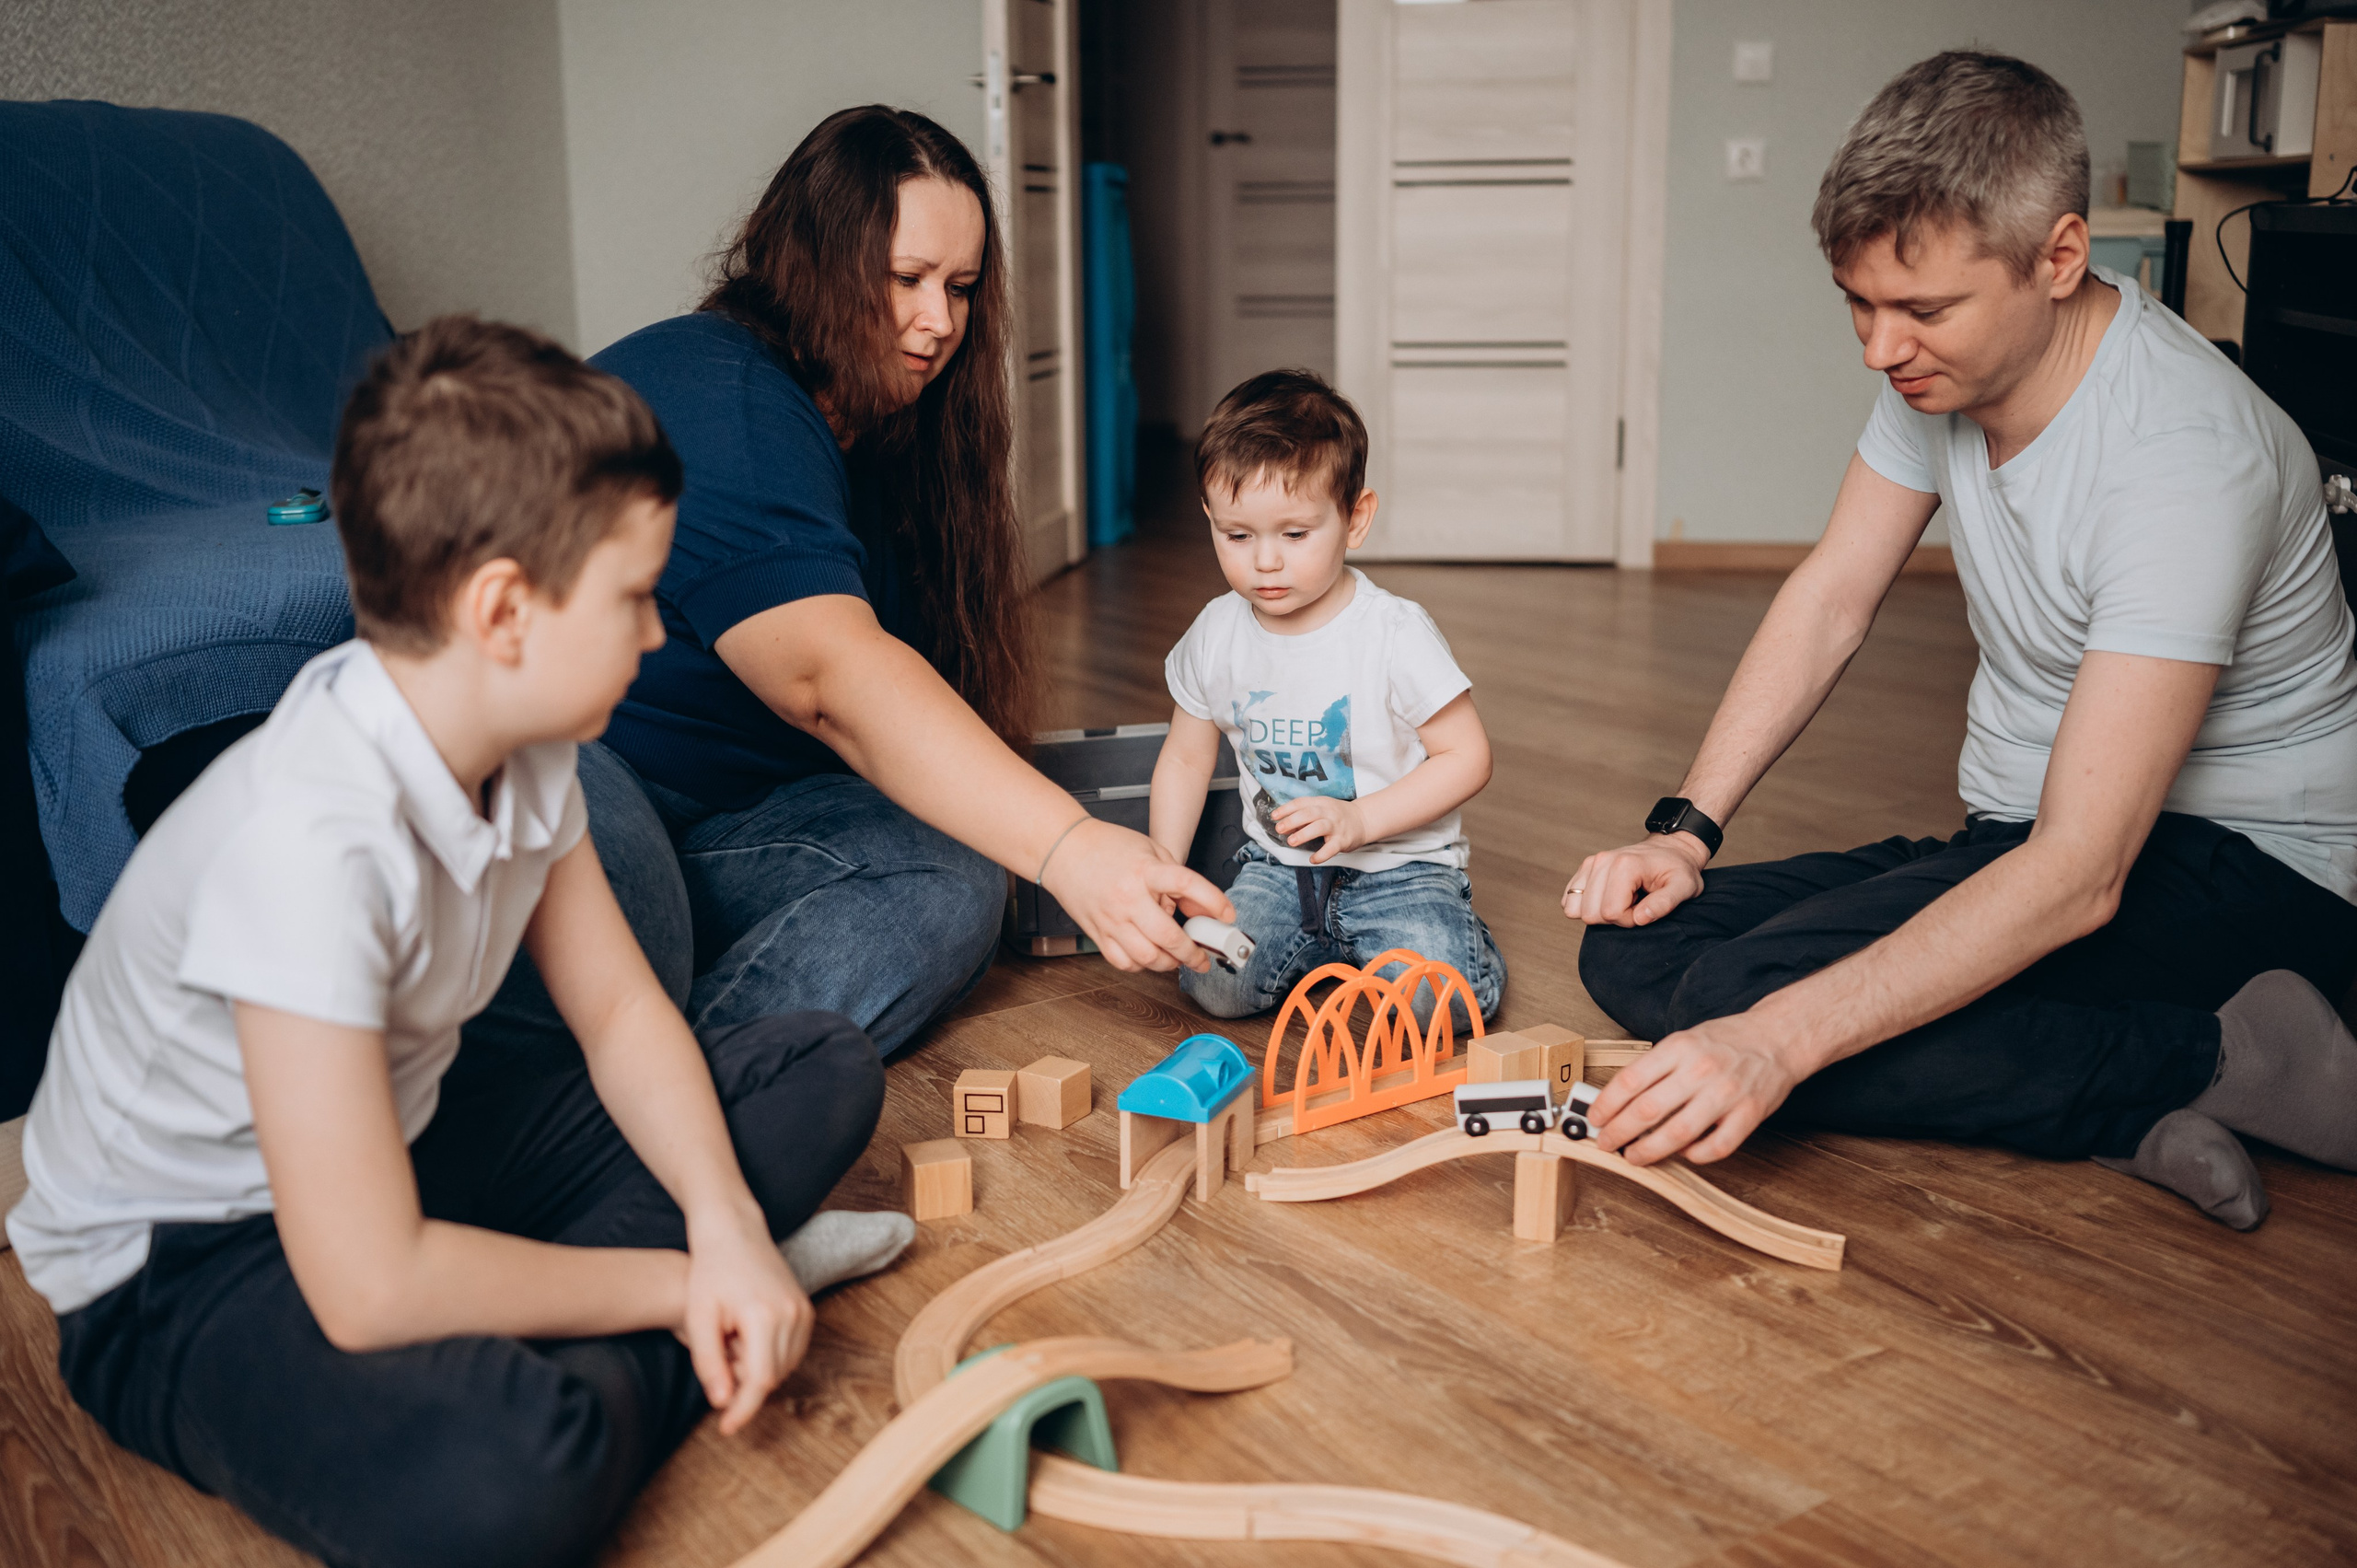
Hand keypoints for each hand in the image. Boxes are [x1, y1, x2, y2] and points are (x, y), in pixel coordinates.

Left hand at [680, 1207, 811, 1434]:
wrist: (733, 1231)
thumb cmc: (710, 1271)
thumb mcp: (699, 1317)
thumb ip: (709, 1362)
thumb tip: (722, 1403)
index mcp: (765, 1317)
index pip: (760, 1381)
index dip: (743, 1409)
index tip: (726, 1429)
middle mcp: (792, 1315)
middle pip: (773, 1376)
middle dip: (744, 1381)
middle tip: (717, 1357)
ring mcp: (804, 1311)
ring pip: (784, 1366)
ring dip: (756, 1368)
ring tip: (729, 1342)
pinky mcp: (806, 1309)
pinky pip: (791, 1350)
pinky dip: (769, 1355)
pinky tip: (745, 1337)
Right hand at [1042, 818, 1236, 972]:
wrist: (1064, 850)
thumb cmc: (1108, 847)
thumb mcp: (1153, 852)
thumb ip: (1180, 881)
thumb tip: (1204, 910)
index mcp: (1145, 871)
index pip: (1187, 886)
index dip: (1213, 902)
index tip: (1228, 916)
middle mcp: (1128, 898)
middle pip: (1168, 936)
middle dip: (1193, 953)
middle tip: (1203, 958)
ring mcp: (1111, 919)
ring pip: (1147, 957)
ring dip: (1169, 963)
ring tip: (1177, 958)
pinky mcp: (1098, 933)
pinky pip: (1123, 962)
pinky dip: (1141, 965)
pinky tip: (1149, 956)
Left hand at [1270, 795, 1366, 864]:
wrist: (1362, 820)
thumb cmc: (1337, 815)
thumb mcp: (1322, 809)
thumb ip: (1304, 815)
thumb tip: (1284, 825)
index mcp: (1321, 803)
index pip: (1301, 803)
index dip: (1286, 809)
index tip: (1274, 816)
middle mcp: (1329, 812)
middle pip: (1309, 813)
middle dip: (1292, 820)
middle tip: (1279, 828)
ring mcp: (1337, 826)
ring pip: (1319, 827)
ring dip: (1304, 834)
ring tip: (1291, 841)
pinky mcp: (1343, 840)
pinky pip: (1332, 848)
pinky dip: (1321, 855)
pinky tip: (1312, 859)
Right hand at [1563, 834, 1708, 926]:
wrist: (1670, 849)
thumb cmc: (1679, 869)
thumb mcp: (1684, 887)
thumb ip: (1664, 904)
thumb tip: (1640, 918)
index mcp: (1625, 866)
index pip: (1611, 913)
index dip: (1629, 919)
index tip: (1645, 908)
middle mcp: (1602, 861)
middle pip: (1590, 913)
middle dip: (1613, 917)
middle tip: (1634, 904)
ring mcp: (1590, 863)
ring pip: (1575, 909)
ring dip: (1599, 912)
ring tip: (1622, 899)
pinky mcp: (1584, 869)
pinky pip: (1569, 899)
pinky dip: (1586, 906)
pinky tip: (1607, 897)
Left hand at [1587, 1015, 1802, 1164]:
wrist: (1778, 1037)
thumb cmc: (1725, 1041)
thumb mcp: (1684, 1040)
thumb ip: (1655, 1067)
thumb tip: (1618, 1100)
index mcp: (1679, 1048)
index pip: (1630, 1081)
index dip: (1606, 1105)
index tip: (1594, 1120)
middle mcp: (1700, 1070)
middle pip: (1647, 1110)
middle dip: (1619, 1133)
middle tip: (1606, 1144)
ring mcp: (1726, 1094)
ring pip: (1677, 1134)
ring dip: (1648, 1151)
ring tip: (1634, 1157)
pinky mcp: (1749, 1115)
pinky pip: (1716, 1147)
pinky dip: (1695, 1156)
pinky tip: (1683, 1154)